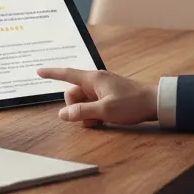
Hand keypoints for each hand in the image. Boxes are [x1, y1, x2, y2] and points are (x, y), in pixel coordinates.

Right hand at [36, 67, 158, 126]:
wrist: (155, 103)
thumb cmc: (131, 104)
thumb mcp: (105, 111)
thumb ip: (82, 112)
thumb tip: (62, 115)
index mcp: (92, 79)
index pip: (67, 74)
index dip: (51, 73)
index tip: (38, 71)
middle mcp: (95, 81)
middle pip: (73, 94)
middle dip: (76, 108)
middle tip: (90, 120)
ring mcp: (102, 89)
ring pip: (82, 101)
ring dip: (86, 113)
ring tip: (99, 122)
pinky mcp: (108, 96)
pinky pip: (92, 104)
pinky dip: (93, 113)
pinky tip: (103, 120)